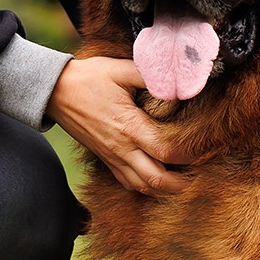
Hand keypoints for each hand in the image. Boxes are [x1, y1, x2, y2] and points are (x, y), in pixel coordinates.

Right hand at [46, 56, 191, 196]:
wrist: (55, 91)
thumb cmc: (89, 78)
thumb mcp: (121, 69)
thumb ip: (151, 76)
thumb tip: (178, 84)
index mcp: (129, 125)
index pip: (165, 151)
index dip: (188, 155)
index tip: (203, 149)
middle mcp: (121, 147)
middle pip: (156, 179)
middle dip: (180, 184)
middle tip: (199, 176)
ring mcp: (112, 157)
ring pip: (141, 187)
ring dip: (163, 189)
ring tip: (182, 183)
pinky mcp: (105, 159)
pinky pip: (127, 182)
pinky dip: (145, 187)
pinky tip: (157, 181)